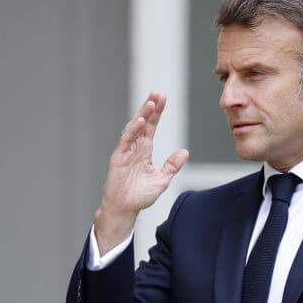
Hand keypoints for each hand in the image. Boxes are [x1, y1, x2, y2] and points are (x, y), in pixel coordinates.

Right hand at [93, 92, 188, 255]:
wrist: (125, 209)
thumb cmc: (140, 196)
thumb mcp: (162, 179)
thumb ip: (172, 165)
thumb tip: (184, 151)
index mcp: (145, 149)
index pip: (152, 126)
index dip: (157, 112)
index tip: (164, 98)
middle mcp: (135, 147)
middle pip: (143, 122)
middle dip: (150, 107)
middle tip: (157, 93)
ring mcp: (126, 151)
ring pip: (134, 128)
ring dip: (142, 114)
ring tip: (151, 102)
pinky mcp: (118, 158)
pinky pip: (126, 140)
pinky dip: (133, 130)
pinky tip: (141, 121)